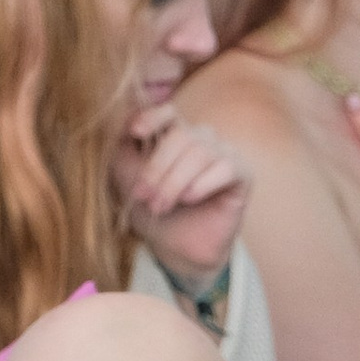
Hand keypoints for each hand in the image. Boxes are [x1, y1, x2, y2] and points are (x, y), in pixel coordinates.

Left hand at [117, 108, 250, 280]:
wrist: (178, 248)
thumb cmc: (152, 210)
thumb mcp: (127, 178)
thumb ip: (121, 148)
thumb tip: (117, 119)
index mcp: (172, 133)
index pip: (168, 112)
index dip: (153, 117)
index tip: (135, 132)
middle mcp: (200, 138)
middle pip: (181, 136)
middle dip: (158, 167)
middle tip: (143, 196)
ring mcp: (224, 153)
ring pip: (200, 152)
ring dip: (175, 182)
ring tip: (161, 206)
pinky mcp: (243, 173)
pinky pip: (226, 167)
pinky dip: (203, 183)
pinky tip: (190, 199)